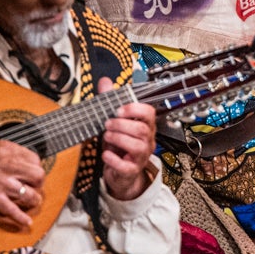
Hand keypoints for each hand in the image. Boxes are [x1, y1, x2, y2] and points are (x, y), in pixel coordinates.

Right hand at [0, 139, 45, 229]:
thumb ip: (9, 152)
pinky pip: (12, 210)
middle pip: (38, 176)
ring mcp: (1, 182)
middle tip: (33, 187)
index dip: (35, 168)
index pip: (35, 160)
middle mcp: (8, 165)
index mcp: (9, 150)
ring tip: (31, 202)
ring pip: (30, 194)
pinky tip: (26, 221)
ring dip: (33, 200)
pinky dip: (21, 218)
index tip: (32, 174)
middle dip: (38, 184)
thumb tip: (21, 159)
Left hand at [95, 78, 157, 201]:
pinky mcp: (132, 170)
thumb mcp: (115, 121)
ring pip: (137, 146)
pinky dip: (113, 159)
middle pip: (142, 129)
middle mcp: (147, 140)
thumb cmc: (120, 145)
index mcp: (145, 126)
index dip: (134, 109)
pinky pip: (126, 165)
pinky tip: (106, 154)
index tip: (119, 110)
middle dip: (121, 124)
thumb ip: (110, 101)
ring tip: (106, 136)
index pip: (149, 113)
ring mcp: (141, 156)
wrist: (120, 172)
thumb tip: (105, 82)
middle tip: (107, 124)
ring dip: (118, 139)